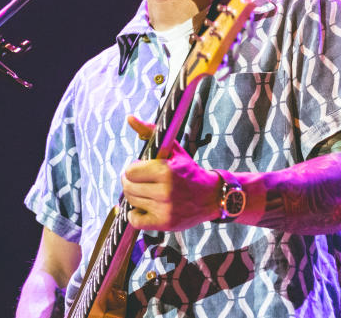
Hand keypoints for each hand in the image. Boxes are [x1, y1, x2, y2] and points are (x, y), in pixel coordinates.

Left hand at [121, 116, 220, 230]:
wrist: (212, 196)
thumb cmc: (188, 170)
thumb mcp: (173, 148)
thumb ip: (150, 131)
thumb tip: (129, 118)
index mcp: (166, 170)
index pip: (130, 171)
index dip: (134, 169)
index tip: (141, 169)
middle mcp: (165, 191)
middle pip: (128, 187)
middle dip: (130, 182)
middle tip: (140, 181)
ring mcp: (165, 209)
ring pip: (132, 202)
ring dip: (135, 196)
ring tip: (146, 192)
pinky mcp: (165, 224)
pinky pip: (136, 220)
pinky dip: (136, 214)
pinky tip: (145, 207)